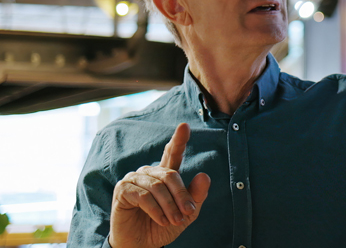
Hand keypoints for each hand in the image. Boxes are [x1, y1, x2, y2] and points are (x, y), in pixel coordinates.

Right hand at [109, 123, 210, 247]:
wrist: (142, 245)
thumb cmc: (163, 226)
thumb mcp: (186, 213)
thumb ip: (196, 195)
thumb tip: (205, 175)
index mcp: (165, 174)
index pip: (173, 153)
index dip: (178, 139)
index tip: (184, 126)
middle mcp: (149, 172)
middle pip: (171, 175)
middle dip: (182, 196)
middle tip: (187, 214)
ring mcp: (134, 179)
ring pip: (158, 187)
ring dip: (170, 206)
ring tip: (174, 220)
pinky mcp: (123, 190)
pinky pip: (144, 196)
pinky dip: (156, 210)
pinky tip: (160, 219)